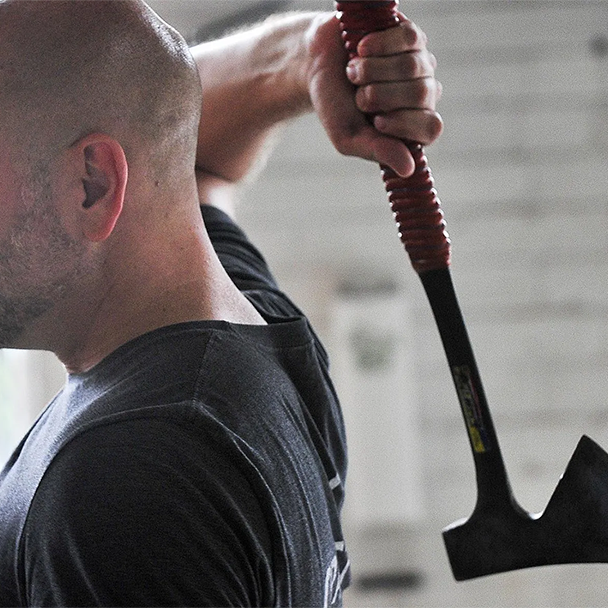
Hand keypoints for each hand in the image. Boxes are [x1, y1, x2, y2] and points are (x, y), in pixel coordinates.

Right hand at [306, 13, 442, 176]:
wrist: (315, 65)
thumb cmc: (334, 107)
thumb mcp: (349, 137)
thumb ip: (378, 151)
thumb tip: (409, 169)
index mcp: (413, 126)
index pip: (431, 129)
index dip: (405, 124)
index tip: (377, 121)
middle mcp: (423, 95)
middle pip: (421, 95)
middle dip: (380, 96)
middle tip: (358, 96)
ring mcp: (420, 63)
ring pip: (412, 66)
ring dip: (373, 71)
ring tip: (353, 73)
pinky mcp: (410, 35)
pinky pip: (408, 39)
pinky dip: (379, 46)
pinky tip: (361, 49)